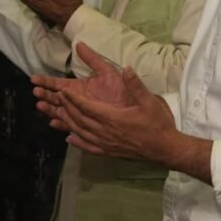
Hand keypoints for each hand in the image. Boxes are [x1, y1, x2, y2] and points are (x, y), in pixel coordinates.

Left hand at [32, 43, 176, 162]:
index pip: (87, 107)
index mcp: (113, 118)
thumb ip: (136, 85)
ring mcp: (107, 144)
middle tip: (55, 99)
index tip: (63, 91)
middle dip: (66, 109)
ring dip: (68, 123)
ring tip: (57, 114)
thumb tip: (127, 68)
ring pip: (81, 133)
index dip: (73, 99)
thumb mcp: (149, 101)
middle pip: (80, 120)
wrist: (165, 149)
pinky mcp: (109, 152)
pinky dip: (77, 142)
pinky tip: (69, 138)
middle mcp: (106, 132)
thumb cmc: (157, 124)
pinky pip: (88, 147)